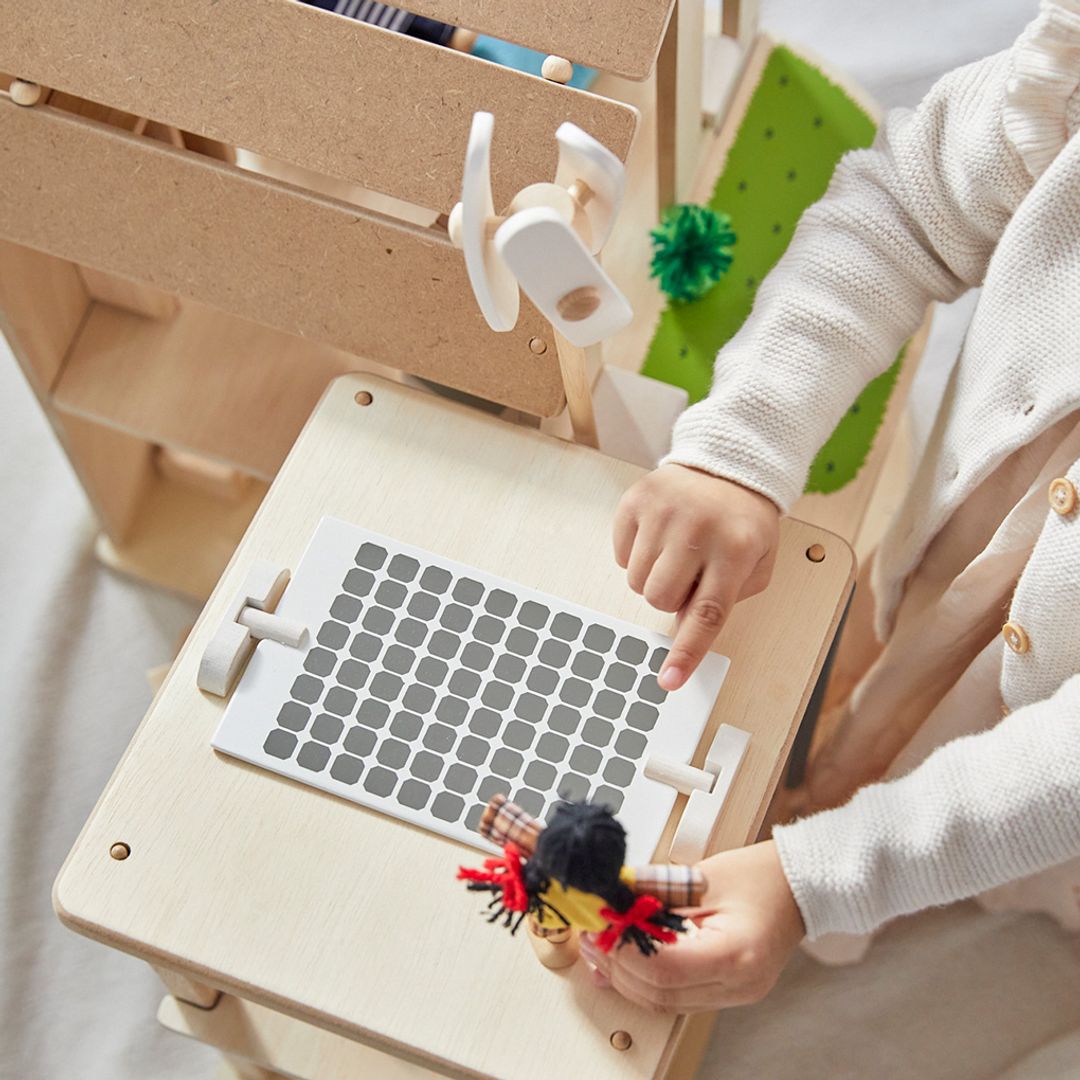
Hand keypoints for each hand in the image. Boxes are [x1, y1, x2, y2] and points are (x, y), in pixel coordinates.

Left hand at [580, 841, 803, 1012]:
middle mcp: (738, 985)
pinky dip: (646, 981)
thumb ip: (654, 893)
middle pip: (660, 993)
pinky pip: (677, 996)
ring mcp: (735, 995)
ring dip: (626, 977)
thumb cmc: (760, 875)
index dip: (623, 951)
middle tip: (591, 935)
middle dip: (617, 965)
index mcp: (736, 954)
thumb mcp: (701, 876)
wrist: (798, 886)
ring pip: (664, 1002)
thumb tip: (612, 901)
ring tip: (601, 946)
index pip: (664, 970)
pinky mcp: (727, 992)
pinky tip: (625, 962)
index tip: (599, 928)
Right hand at [613, 465, 779, 689]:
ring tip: (676, 553)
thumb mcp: (754, 564)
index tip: (669, 680)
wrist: (727, 465)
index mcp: (735, 550)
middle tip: (689, 576)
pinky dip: (637, 555)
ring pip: (637, 582)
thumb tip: (680, 630)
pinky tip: (660, 536)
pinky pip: (621, 555)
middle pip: (660, 599)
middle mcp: (697, 529)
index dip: (686, 651)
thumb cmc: (742, 523)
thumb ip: (723, 602)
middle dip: (670, 599)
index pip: (707, 613)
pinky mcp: (636, 500)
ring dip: (653, 578)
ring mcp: (663, 512)